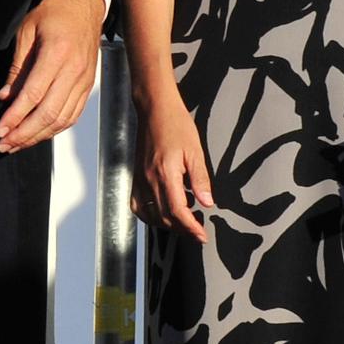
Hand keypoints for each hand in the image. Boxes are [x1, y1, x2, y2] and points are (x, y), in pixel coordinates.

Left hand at [0, 0, 104, 152]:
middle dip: (24, 133)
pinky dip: (55, 129)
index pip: (34, 94)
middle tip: (5, 143)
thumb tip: (5, 96)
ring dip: (38, 136)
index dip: (16, 116)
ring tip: (17, 144)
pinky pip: (72, 115)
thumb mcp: (26, 32)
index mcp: (56, 53)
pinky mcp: (88, 86)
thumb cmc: (53, 13)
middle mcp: (74, 70)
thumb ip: (17, 67)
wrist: (83, 4)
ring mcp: (84, 80)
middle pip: (49, 113)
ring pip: (62, 119)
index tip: (0, 129)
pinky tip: (38, 134)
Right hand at [130, 88, 212, 242]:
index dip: (191, 228)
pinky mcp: (136, 173)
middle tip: (197, 230)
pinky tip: (160, 211)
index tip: (202, 236)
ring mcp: (140, 177)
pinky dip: (148, 214)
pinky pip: (137, 202)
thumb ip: (200, 179)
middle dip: (182, 228)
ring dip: (167, 223)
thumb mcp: (195, 151)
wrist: (155, 107)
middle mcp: (149, 178)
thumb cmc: (176, 124)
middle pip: (164, 216)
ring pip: (150, 213)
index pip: (177, 212)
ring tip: (183, 219)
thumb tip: (207, 203)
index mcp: (166, 173)